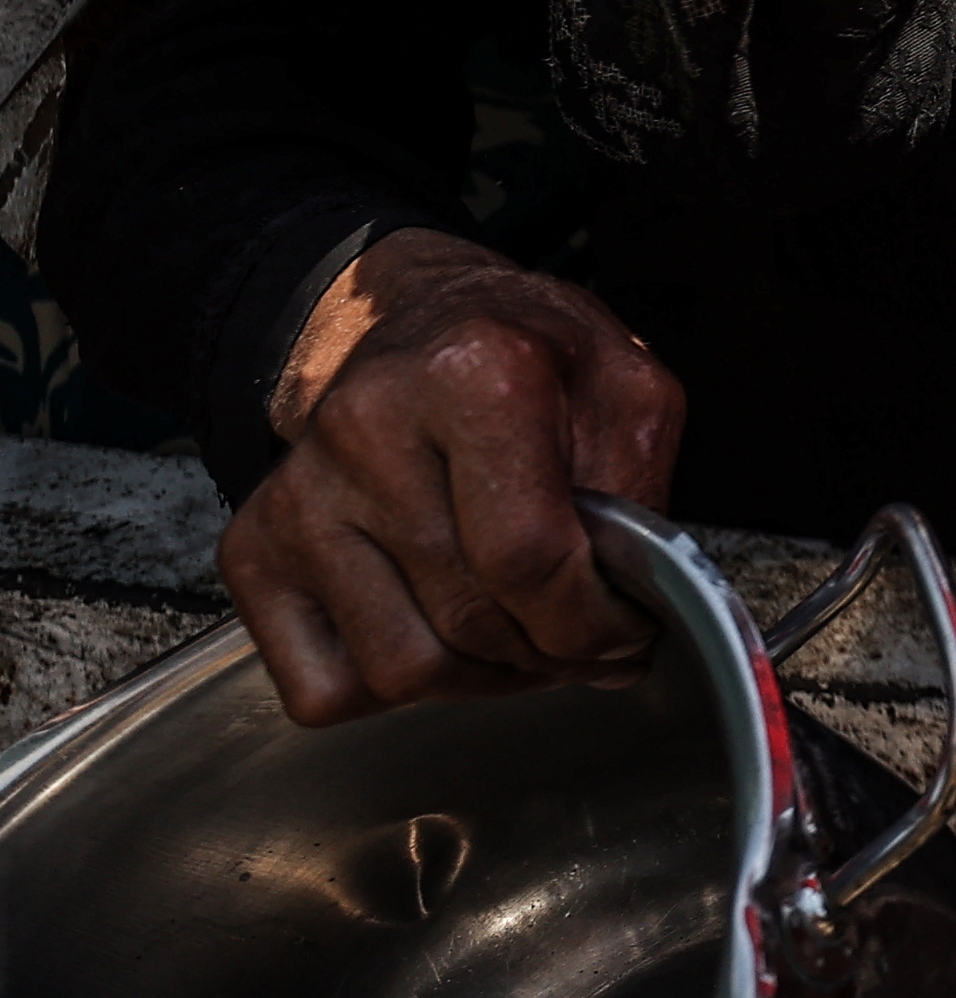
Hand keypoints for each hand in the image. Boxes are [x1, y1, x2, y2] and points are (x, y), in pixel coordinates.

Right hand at [223, 231, 684, 724]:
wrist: (421, 325)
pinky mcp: (252, 551)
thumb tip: (631, 605)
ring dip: (481, 679)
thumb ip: (641, 493)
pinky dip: (394, 693)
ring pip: (399, 669)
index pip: (527, 555)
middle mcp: (367, 431)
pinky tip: (441, 633)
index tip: (627, 634)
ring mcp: (298, 497)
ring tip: (523, 637)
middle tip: (588, 642)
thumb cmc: (527, 358)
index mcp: (473, 373)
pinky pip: (324, 689)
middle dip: (551, 655)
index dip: (592, 621)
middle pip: (468, 620)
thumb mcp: (626, 386)